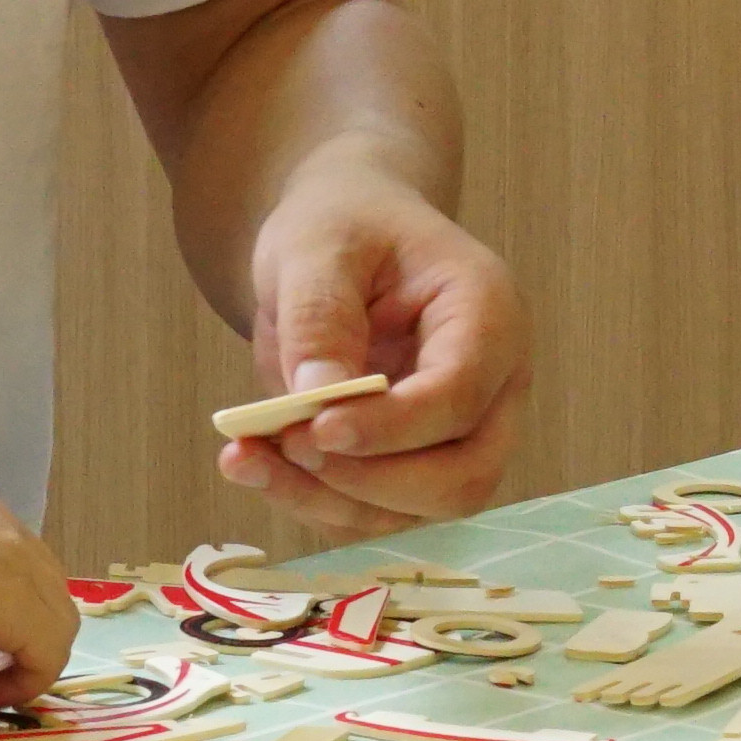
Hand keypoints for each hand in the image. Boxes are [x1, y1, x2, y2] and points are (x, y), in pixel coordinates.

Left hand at [218, 163, 531, 534]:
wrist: (344, 241)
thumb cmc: (344, 228)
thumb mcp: (318, 246)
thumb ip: (320, 314)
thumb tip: (317, 397)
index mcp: (489, 315)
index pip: (460, 394)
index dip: (393, 425)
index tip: (316, 428)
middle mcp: (493, 386)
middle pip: (464, 475)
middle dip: (372, 480)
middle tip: (290, 443)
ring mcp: (461, 434)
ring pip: (421, 509)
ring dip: (331, 500)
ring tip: (247, 456)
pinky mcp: (417, 464)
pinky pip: (377, 511)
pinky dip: (314, 500)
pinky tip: (254, 463)